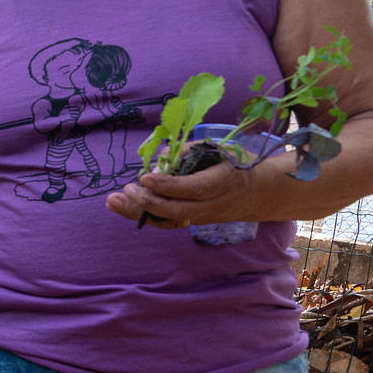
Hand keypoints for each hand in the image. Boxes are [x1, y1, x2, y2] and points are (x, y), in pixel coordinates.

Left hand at [105, 161, 274, 227]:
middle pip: (179, 210)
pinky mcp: (195, 222)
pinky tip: (123, 207)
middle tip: (126, 189)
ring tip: (112, 201)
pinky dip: (145, 215)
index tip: (145, 177)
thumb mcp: (220, 150)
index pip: (194, 188)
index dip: (168, 185)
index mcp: (225, 181)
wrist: (260, 192)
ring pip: (169, 220)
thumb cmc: (237, 163)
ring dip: (139, 212)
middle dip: (149, 202)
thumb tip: (158, 163)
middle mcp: (215, 205)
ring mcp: (205, 218)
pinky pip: (168, 222)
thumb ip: (189, 153)